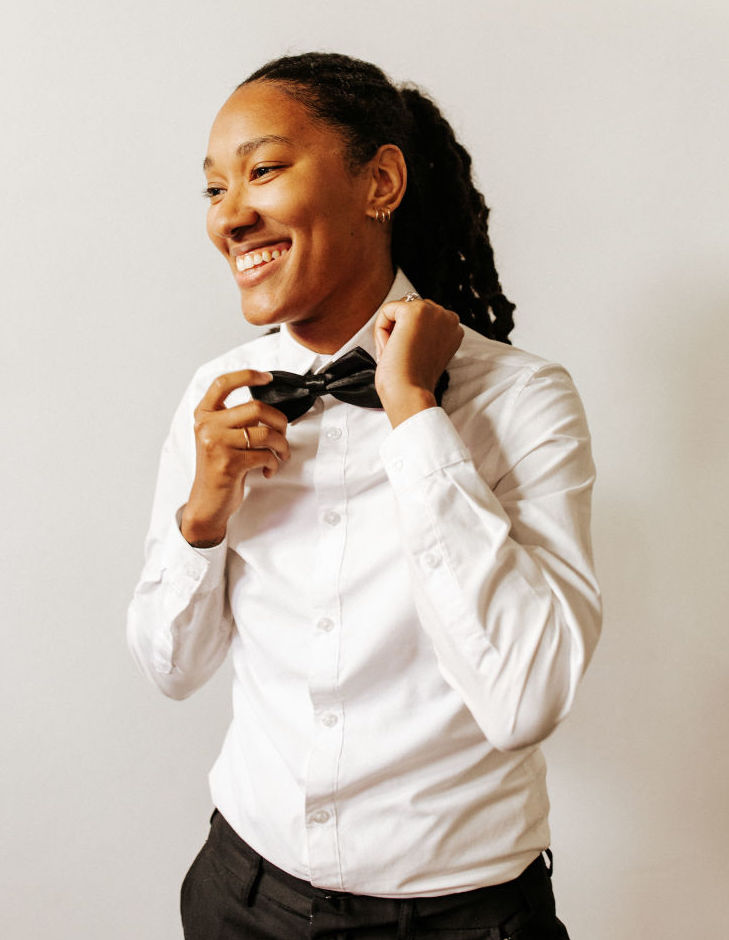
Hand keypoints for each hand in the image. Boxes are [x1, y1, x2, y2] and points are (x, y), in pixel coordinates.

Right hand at [180, 370, 289, 546]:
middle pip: (256, 408)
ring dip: (281, 445)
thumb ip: (235, 420)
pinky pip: (265, 455)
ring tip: (280, 455)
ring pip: (265, 433)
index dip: (247, 375)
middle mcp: (207, 426)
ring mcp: (217, 444)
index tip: (266, 377)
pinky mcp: (228, 463)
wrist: (207, 501)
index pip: (223, 383)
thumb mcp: (220, 437)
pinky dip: (273, 463)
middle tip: (283, 433)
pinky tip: (268, 469)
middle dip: (279, 421)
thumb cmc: (218, 468)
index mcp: (204, 415)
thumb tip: (268, 410)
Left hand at [373, 296, 463, 426]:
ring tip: (397, 354)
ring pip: (398, 310)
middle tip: (403, 358)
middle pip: (411, 310)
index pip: (424, 319)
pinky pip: (387, 311)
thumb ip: (424, 335)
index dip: (411, 339)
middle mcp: (448, 317)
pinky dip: (380, 330)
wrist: (410, 394)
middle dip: (400, 332)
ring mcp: (433, 312)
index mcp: (454, 330)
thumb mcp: (427, 353)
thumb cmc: (414, 383)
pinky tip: (390, 348)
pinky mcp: (414, 311)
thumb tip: (404, 323)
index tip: (412, 359)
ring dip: (390, 332)